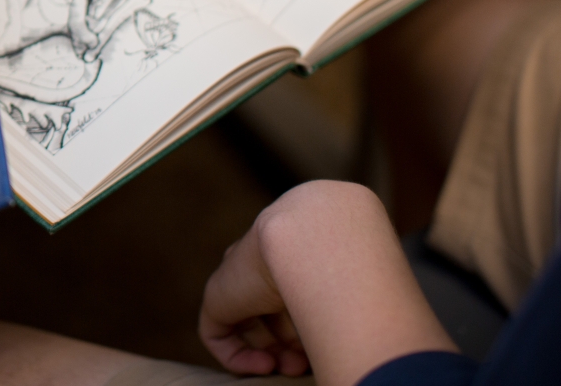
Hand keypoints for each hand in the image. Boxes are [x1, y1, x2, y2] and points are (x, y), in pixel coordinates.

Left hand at [199, 181, 454, 385]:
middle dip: (292, 348)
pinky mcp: (219, 295)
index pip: (298, 303)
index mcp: (297, 259)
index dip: (311, 332)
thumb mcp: (361, 280)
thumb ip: (362, 300)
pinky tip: (264, 366)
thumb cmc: (350, 259)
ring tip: (292, 366)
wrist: (315, 236)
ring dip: (272, 357)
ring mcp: (241, 279)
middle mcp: (267, 268)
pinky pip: (217, 333)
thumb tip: (386, 337)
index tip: (329, 345)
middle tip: (306, 365)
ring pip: (251, 330)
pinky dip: (238, 358)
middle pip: (276, 319)